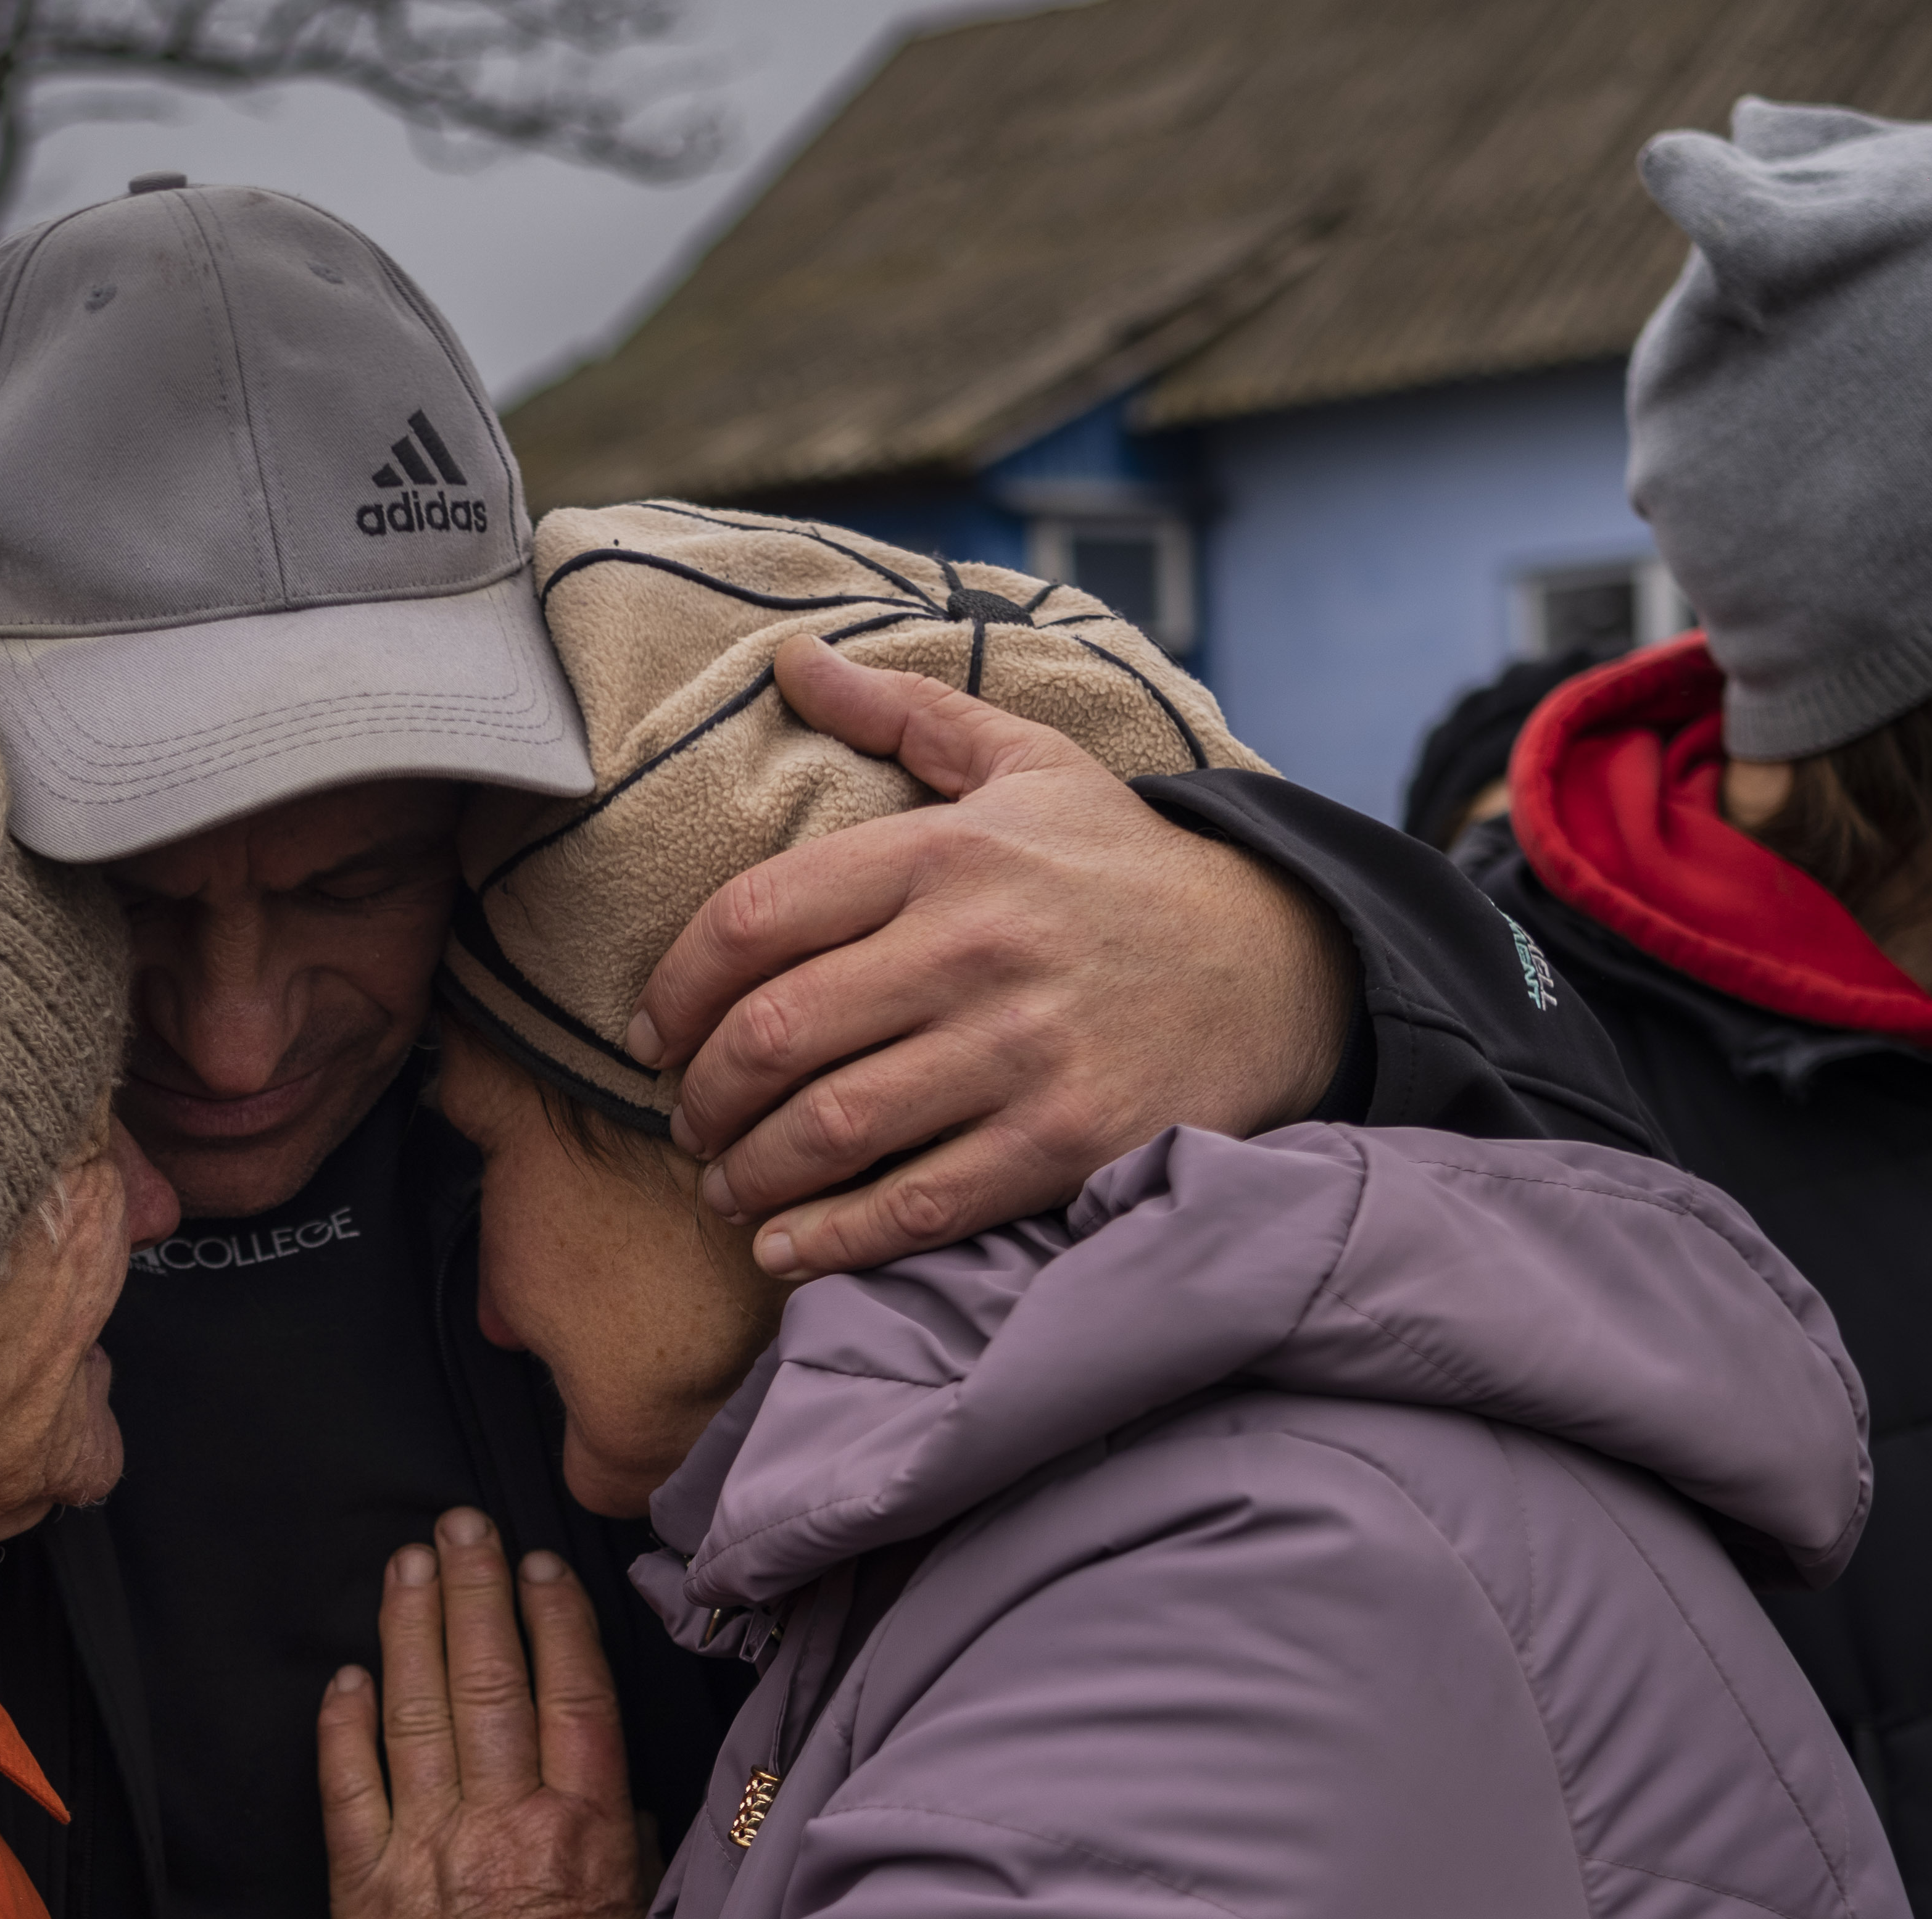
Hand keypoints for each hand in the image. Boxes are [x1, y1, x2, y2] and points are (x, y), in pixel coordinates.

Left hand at [320, 1511, 643, 1918]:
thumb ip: (621, 1839)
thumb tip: (605, 1780)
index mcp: (583, 1831)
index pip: (570, 1695)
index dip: (552, 1621)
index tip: (537, 1567)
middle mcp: (506, 1826)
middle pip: (488, 1680)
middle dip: (474, 1592)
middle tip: (460, 1526)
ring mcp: (429, 1851)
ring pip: (416, 1712)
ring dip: (411, 1628)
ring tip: (409, 1566)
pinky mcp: (364, 1889)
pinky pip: (349, 1786)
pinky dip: (345, 1725)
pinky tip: (348, 1676)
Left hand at [632, 632, 1349, 1280]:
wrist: (1277, 964)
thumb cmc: (1123, 869)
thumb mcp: (1025, 764)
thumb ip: (903, 713)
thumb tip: (792, 657)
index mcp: (946, 852)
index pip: (755, 920)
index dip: (677, 989)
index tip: (654, 1034)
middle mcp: (974, 949)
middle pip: (774, 1036)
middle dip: (703, 1097)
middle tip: (689, 1121)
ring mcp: (1020, 1052)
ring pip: (829, 1130)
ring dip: (748, 1174)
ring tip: (727, 1185)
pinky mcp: (1062, 1143)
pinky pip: (912, 1208)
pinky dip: (828, 1241)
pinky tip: (784, 1248)